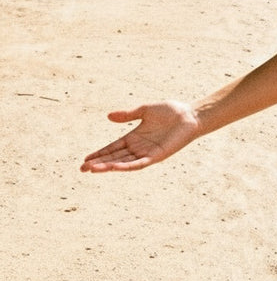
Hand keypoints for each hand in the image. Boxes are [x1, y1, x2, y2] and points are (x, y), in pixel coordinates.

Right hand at [81, 101, 200, 171]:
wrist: (190, 115)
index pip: (113, 148)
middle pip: (115, 157)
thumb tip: (108, 116)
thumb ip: (128, 115)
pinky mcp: (156, 156)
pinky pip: (139, 164)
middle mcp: (139, 147)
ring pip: (123, 162)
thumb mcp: (145, 110)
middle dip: (99, 163)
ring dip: (108, 167)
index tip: (85, 160)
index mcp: (134, 137)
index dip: (100, 154)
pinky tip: (114, 168)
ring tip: (92, 170)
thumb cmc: (171, 111)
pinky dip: (126, 166)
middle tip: (82, 168)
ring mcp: (147, 152)